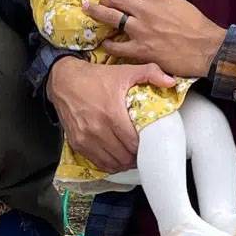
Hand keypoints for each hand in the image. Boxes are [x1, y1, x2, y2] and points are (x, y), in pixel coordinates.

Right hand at [46, 55, 176, 171]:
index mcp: (112, 113)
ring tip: (132, 155)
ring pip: (112, 163)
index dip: (145, 146)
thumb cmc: (96, 77)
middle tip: (143, 151)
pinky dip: (110, 164)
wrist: (64, 80)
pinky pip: (98, 163)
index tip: (150, 143)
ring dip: (124, 162)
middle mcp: (98, 129)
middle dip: (136, 156)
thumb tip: (171, 81)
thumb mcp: (124, 71)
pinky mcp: (77, 143)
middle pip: (124, 156)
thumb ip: (150, 73)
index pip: (134, 143)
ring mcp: (86, 138)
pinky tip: (117, 157)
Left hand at [84, 0, 227, 77]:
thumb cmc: (196, 25)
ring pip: (110, 16)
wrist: (207, 49)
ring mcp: (141, 30)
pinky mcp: (140, 50)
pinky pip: (116, 45)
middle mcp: (146, 9)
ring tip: (89, 10)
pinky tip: (105, 42)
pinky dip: (108, 43)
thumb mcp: (179, 2)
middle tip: (100, 0)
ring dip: (97, 12)